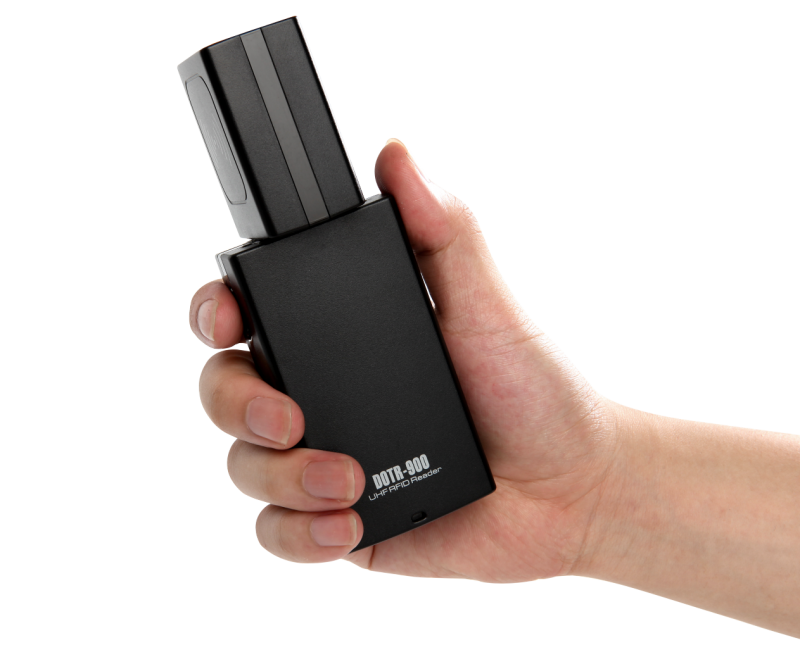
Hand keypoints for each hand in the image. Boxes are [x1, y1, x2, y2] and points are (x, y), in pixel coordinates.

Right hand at [188, 138, 618, 579]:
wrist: (570, 486)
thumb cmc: (531, 391)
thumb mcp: (485, 303)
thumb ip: (440, 232)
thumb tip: (397, 158)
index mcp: (340, 343)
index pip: (248, 321)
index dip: (218, 316)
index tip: (232, 320)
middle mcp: (321, 399)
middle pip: (223, 394)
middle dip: (236, 403)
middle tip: (288, 414)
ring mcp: (323, 463)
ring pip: (244, 469)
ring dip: (280, 476)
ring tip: (349, 478)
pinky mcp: (339, 525)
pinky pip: (279, 535)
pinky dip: (297, 534)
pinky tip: (346, 524)